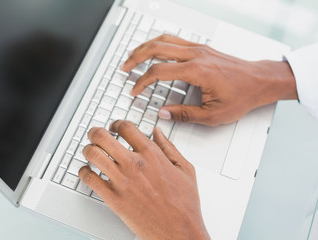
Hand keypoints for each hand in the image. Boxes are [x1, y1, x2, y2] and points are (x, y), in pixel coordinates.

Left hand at [78, 120, 209, 239]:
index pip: (126, 128)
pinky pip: (89, 179)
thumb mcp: (185, 169)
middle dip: (95, 132)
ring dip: (88, 149)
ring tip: (89, 151)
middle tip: (94, 134)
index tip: (114, 127)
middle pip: (103, 136)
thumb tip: (158, 132)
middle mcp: (134, 164)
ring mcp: (122, 181)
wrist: (179, 231)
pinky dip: (84, 172)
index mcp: (152, 154)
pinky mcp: (114, 199)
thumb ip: (169, 147)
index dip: (116, 124)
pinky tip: (87, 172)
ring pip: (93, 154)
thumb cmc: (184, 204)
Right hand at [121, 34, 297, 125]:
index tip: (135, 90)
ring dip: (145, 46)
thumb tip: (164, 114)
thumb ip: (184, 114)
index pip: (158, 72)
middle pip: (156, 48)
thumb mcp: (212, 114)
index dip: (141, 82)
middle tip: (124, 67)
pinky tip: (154, 50)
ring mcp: (198, 48)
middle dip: (135, 57)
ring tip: (132, 55)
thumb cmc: (242, 96)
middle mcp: (195, 55)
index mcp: (196, 71)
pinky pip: (175, 39)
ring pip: (164, 39)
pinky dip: (159, 43)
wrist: (260, 81)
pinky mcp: (202, 48)